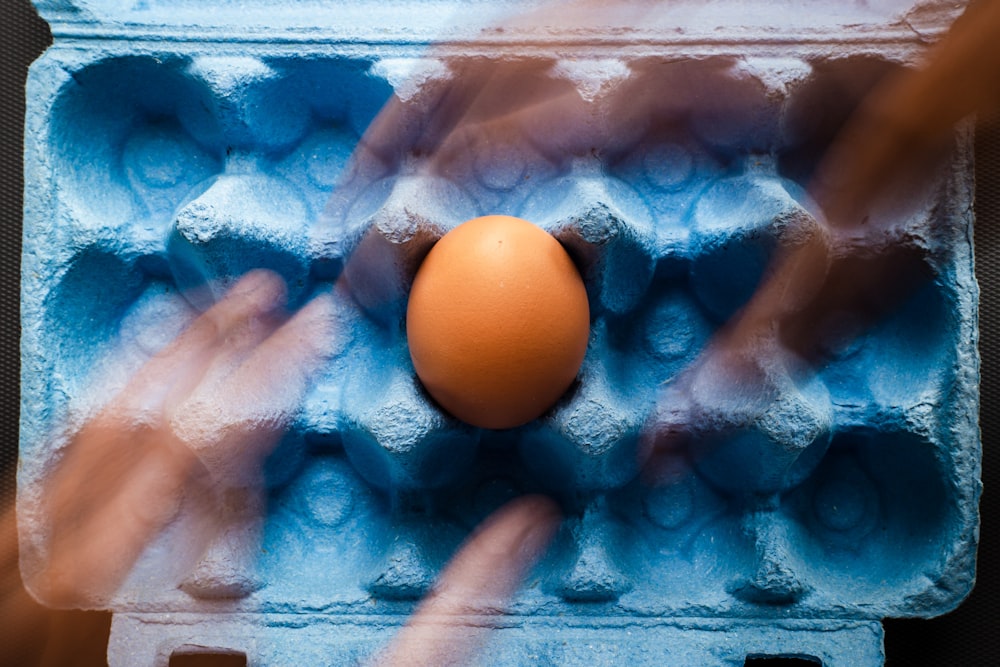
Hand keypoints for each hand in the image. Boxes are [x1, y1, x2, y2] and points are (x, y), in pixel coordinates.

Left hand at [32, 271, 335, 604]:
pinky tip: (135, 363)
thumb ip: (215, 553)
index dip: (264, 373)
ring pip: (99, 407)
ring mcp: (30, 520)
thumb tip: (243, 469)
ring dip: (162, 346)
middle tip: (264, 293)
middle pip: (148, 403)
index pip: (204, 437)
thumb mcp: (181, 640)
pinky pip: (63, 431)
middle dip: (215, 336)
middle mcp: (64, 528)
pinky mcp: (15, 522)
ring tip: (210, 306)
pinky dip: (110, 384)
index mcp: (116, 562)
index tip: (308, 333)